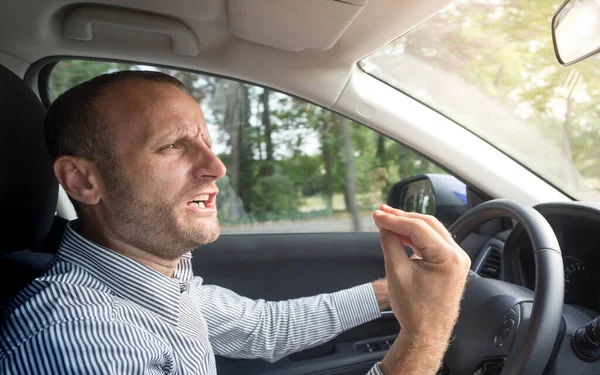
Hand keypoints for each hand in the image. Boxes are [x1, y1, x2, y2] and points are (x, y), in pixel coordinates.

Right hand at [373, 205, 470, 373]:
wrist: (426, 334)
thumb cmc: (415, 310)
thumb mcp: (397, 272)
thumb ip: (390, 244)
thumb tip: (384, 226)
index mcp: (448, 257)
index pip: (418, 228)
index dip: (395, 219)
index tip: (377, 215)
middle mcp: (457, 256)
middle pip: (427, 224)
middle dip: (402, 217)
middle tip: (381, 212)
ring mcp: (456, 260)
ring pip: (430, 231)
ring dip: (408, 225)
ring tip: (388, 219)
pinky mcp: (450, 265)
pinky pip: (432, 243)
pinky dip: (415, 237)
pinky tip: (400, 233)